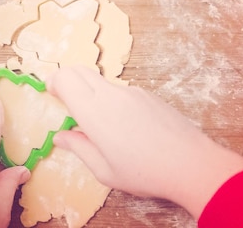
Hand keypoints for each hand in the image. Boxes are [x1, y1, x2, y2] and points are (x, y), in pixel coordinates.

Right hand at [48, 66, 242, 218]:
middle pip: (80, 70)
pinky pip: (121, 91)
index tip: (51, 94)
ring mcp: (132, 92)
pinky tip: (125, 127)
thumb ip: (79, 148)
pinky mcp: (148, 95)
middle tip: (65, 101)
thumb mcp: (104, 170)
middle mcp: (111, 95)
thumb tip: (61, 136)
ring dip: (91, 92)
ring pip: (101, 82)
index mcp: (94, 111)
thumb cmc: (145, 172)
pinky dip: (111, 100)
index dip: (54, 82)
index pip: (65, 78)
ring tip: (99, 124)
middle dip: (67, 80)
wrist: (191, 163)